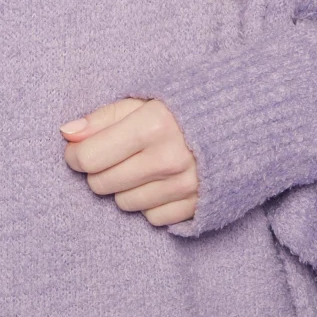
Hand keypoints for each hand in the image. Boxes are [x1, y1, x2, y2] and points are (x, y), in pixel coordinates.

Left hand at [62, 98, 199, 226]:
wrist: (249, 121)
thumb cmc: (190, 105)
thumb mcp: (146, 99)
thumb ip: (104, 116)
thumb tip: (67, 134)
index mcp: (155, 124)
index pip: (89, 156)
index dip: (77, 154)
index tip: (82, 148)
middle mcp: (169, 159)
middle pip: (102, 183)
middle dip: (100, 170)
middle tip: (116, 154)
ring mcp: (185, 186)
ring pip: (124, 203)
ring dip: (125, 187)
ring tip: (143, 165)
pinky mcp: (197, 206)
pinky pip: (152, 218)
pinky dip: (151, 203)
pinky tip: (162, 182)